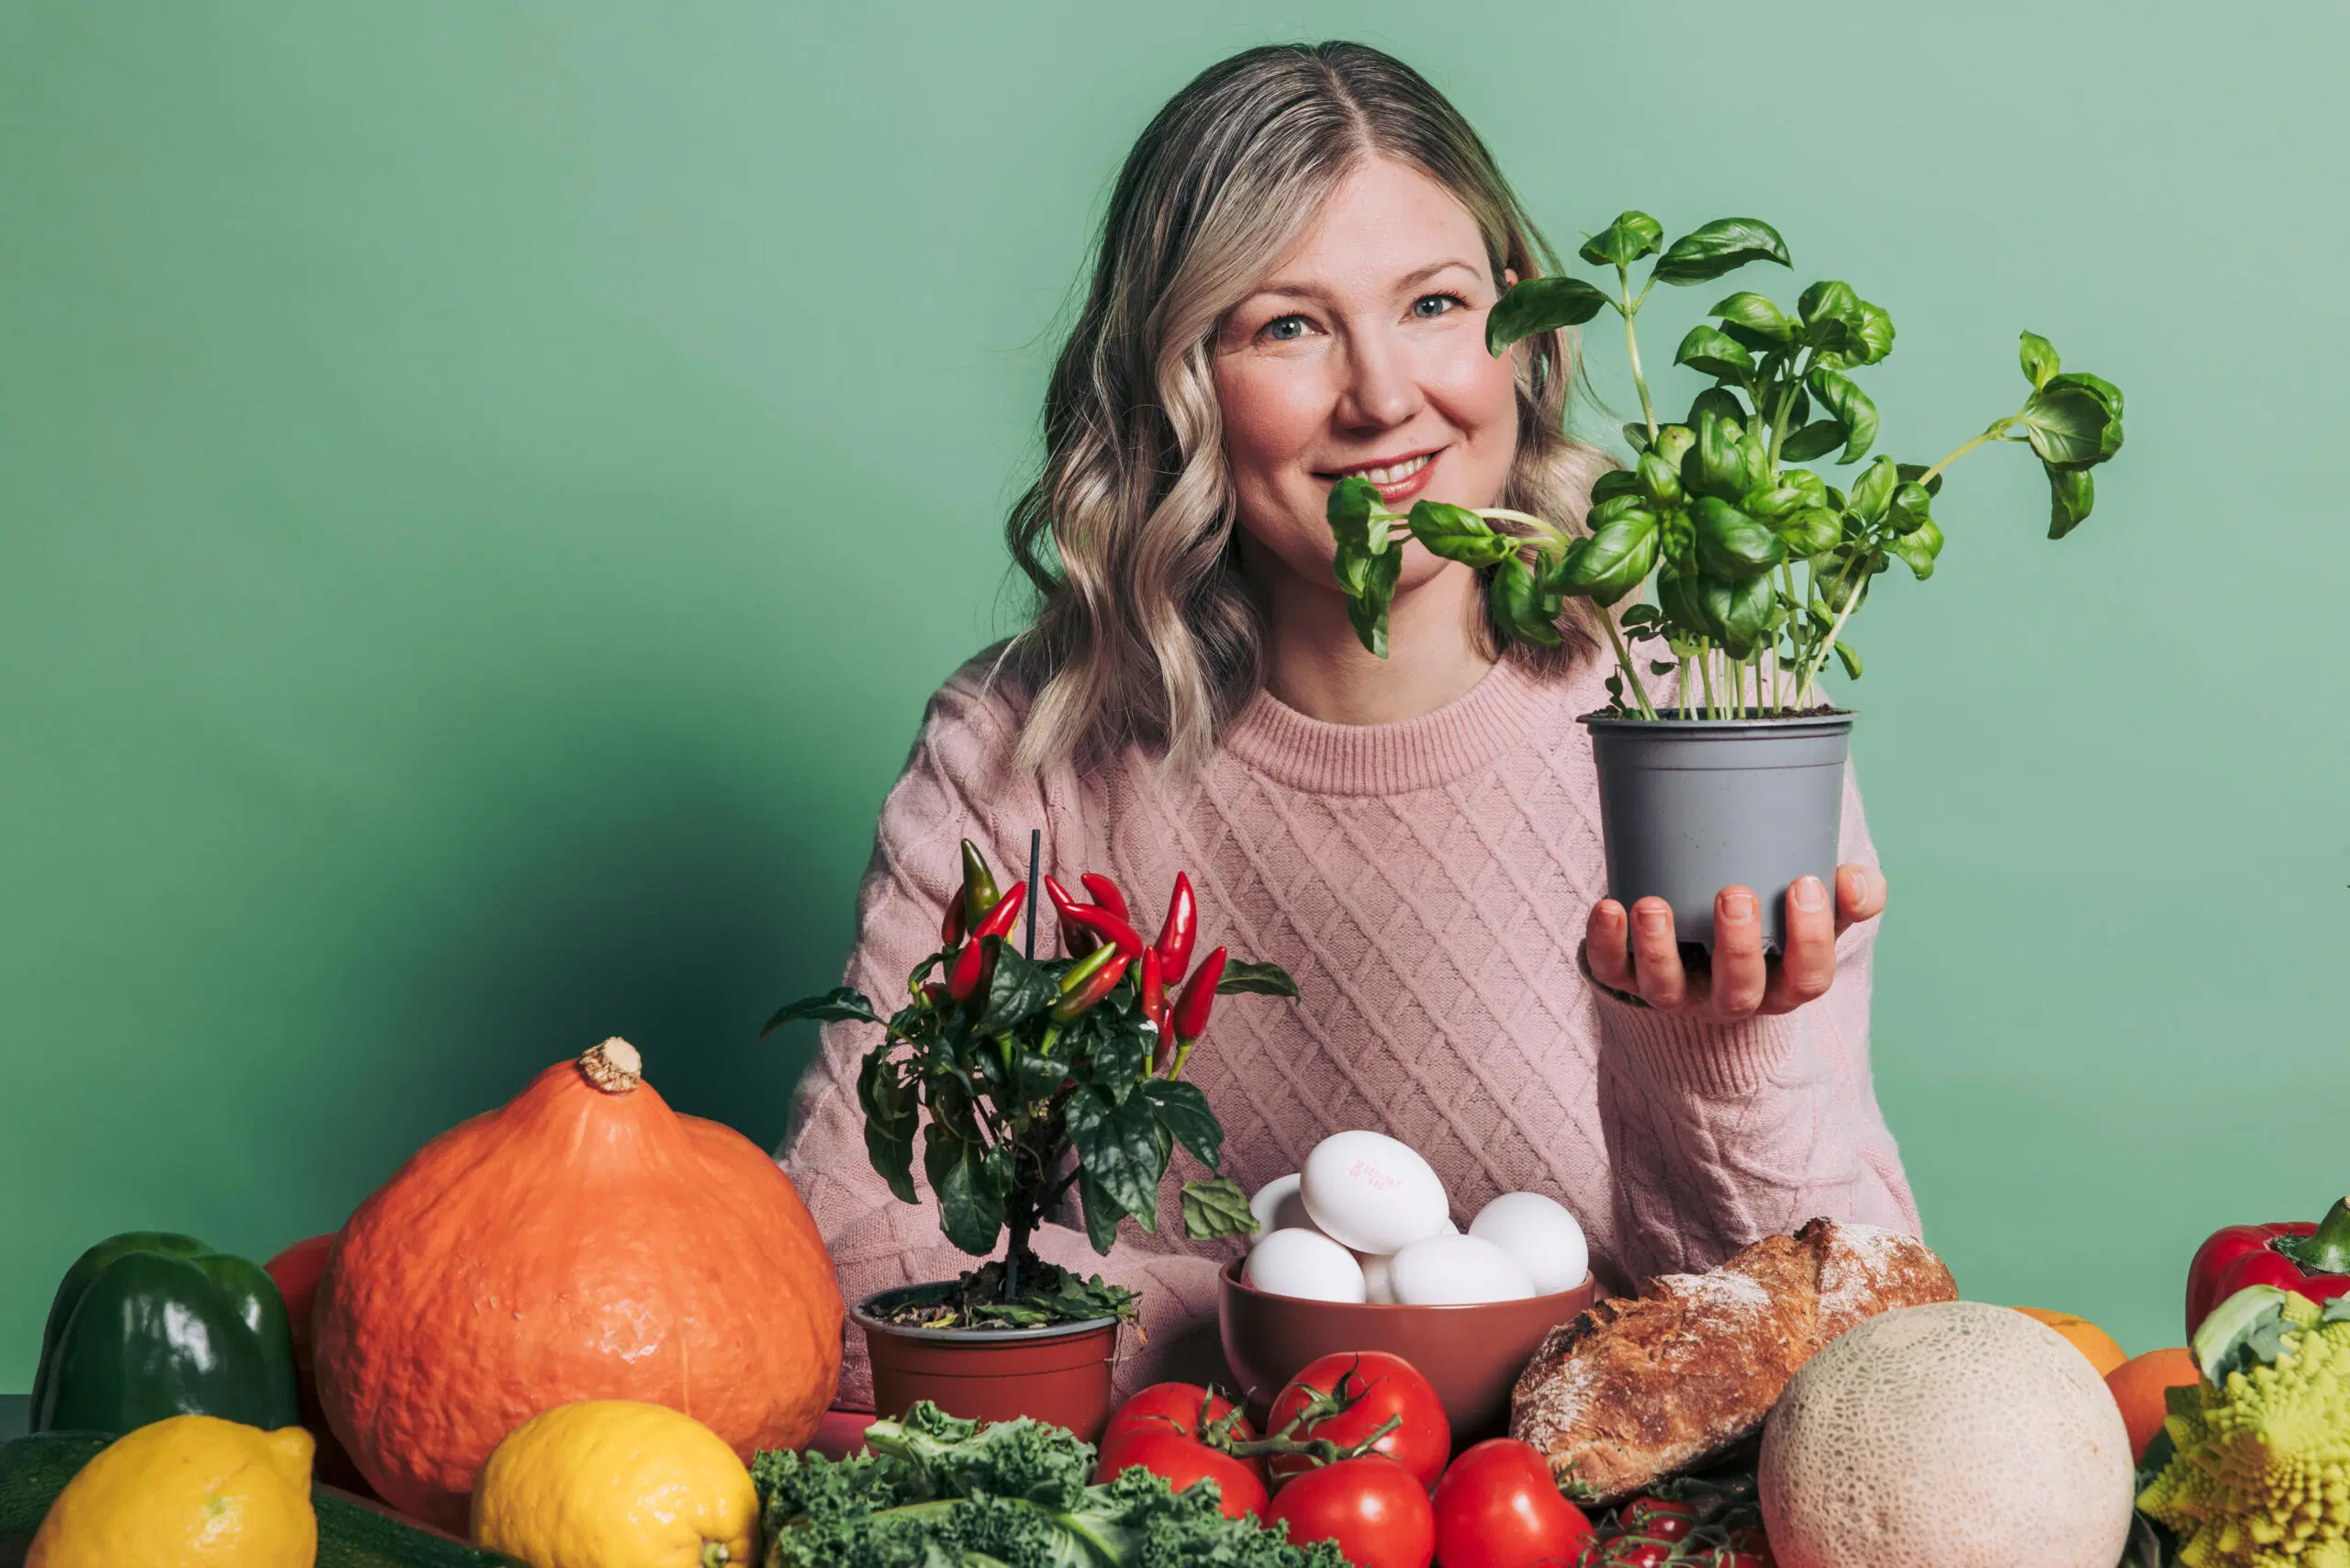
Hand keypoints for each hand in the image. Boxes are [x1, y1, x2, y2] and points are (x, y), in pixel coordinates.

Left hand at [1585, 865, 1887, 1019]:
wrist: (1697, 950)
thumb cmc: (1769, 926)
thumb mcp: (1814, 915)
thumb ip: (1848, 896)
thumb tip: (1857, 879)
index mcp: (1780, 984)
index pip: (1806, 980)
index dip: (1810, 940)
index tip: (1805, 884)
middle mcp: (1728, 998)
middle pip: (1737, 992)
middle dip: (1736, 948)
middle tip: (1735, 894)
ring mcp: (1674, 992)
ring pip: (1665, 988)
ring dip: (1658, 948)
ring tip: (1654, 905)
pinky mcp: (1625, 977)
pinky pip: (1611, 969)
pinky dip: (1604, 941)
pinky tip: (1609, 906)